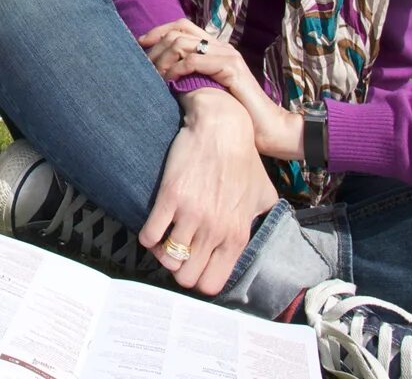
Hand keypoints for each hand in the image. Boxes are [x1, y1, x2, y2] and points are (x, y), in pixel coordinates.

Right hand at [137, 90, 279, 294]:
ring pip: (166, 260)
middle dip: (180, 267)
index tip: (195, 263)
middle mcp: (214, 231)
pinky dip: (148, 235)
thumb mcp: (263, 195)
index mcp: (237, 235)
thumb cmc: (243, 159)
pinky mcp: (170, 198)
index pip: (211, 284)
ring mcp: (191, 215)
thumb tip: (253, 230)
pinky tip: (153, 225)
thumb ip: (259, 220)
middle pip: (185, 277)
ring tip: (166, 237)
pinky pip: (148, 235)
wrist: (221, 128)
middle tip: (178, 250)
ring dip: (162, 251)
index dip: (200, 278)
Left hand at [140, 20, 301, 159]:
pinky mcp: (231, 68)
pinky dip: (177, 69)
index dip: (158, 30)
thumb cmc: (237, 112)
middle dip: (156, 43)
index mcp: (215, 48)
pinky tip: (169, 81)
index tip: (140, 43)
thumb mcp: (208, 89)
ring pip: (183, 43)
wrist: (268, 128)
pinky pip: (195, 61)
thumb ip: (192, 77)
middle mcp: (221, 46)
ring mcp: (227, 55)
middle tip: (143, 62)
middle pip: (179, 29)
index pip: (182, 25)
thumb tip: (162, 74)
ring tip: (154, 74)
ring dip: (163, 57)